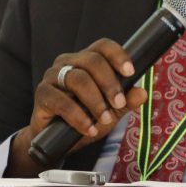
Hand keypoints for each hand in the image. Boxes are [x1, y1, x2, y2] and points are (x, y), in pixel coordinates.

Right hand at [7, 38, 147, 174]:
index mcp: (86, 59)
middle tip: (119, 103)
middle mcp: (68, 62)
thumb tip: (142, 93)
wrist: (57, 140)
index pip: (103, 46)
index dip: (118, 55)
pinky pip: (61, 101)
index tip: (130, 72)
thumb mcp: (111, 110)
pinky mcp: (42, 93)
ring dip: (96, 101)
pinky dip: (78, 116)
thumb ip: (126, 101)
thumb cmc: (85, 117)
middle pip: (92, 61)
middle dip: (109, 83)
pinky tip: (89, 128)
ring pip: (78, 79)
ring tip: (105, 119)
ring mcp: (53, 76)